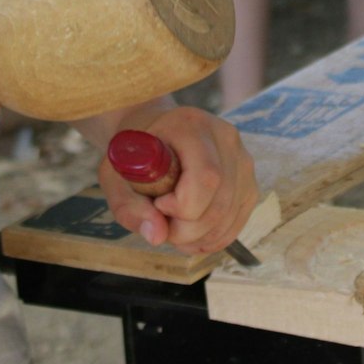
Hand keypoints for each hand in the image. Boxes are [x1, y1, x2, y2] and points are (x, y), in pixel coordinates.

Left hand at [98, 106, 256, 255]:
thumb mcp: (115, 176)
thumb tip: (157, 236)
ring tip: (174, 228)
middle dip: (188, 230)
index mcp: (191, 126)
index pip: (205, 178)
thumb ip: (129, 206)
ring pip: (229, 215)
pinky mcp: (249, 179)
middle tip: (162, 225)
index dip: (182, 206)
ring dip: (199, 237)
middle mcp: (225, 138)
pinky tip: (193, 232)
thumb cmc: (134, 152)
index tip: (158, 204)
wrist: (155, 131)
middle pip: (219, 203)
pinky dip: (214, 236)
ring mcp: (242, 158)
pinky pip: (238, 220)